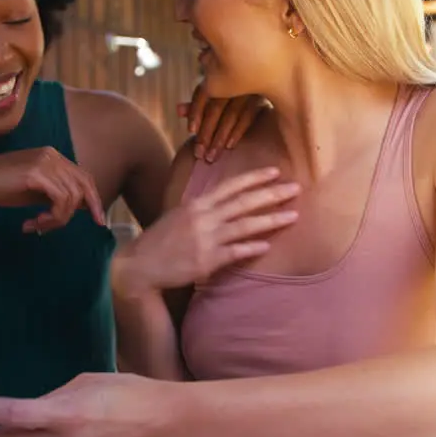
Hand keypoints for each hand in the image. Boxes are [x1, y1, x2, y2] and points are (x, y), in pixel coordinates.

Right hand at [0, 147, 105, 233]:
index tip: (99, 220)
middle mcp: (53, 155)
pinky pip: (60, 200)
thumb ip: (57, 194)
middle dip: (84, 210)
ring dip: (57, 219)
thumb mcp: (35, 191)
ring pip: (71, 197)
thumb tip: (82, 206)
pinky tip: (33, 223)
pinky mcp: (36, 173)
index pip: (84, 177)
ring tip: (38, 225)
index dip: (94, 199)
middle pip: (84, 185)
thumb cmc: (0, 188)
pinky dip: (51, 217)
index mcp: (54, 156)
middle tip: (64, 227)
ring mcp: (45, 162)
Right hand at [112, 167, 298, 296]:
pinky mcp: (206, 260)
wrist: (139, 265)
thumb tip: (223, 202)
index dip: (254, 178)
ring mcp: (205, 239)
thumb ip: (202, 208)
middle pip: (243, 202)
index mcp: (197, 204)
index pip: (230, 186)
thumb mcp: (179, 215)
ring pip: (244, 226)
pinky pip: (234, 252)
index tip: (275, 171)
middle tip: (296, 188)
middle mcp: (203, 218)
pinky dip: (251, 248)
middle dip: (271, 194)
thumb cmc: (160, 241)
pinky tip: (267, 245)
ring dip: (271, 220)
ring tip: (293, 215)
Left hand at [178, 81, 268, 161]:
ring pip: (231, 113)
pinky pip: (248, 116)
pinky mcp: (263, 99)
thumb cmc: (234, 92)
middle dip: (206, 131)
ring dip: (219, 136)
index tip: (190, 132)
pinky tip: (229, 146)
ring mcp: (249, 88)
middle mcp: (233, 80)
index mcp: (219, 75)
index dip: (195, 111)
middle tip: (198, 153)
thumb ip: (198, 104)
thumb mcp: (216, 95)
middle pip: (216, 106)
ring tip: (211, 156)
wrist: (270, 81)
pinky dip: (238, 131)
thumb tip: (178, 111)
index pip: (203, 92)